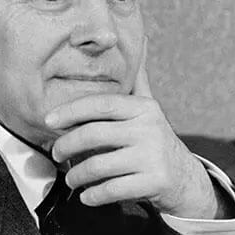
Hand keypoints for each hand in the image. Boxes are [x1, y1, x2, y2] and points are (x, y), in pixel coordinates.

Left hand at [45, 46, 224, 217]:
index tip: (49, 120)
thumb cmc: (156, 141)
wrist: (186, 178)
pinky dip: (93, 195)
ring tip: (71, 179)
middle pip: (94, 134)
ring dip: (77, 175)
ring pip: (99, 165)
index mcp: (143, 108)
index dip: (71, 110)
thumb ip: (138, 81)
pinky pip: (112, 189)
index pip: (101, 104)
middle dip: (67, 145)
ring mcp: (153, 156)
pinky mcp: (154, 182)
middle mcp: (149, 129)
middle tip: (56, 154)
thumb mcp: (149, 109)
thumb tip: (141, 39)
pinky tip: (86, 196)